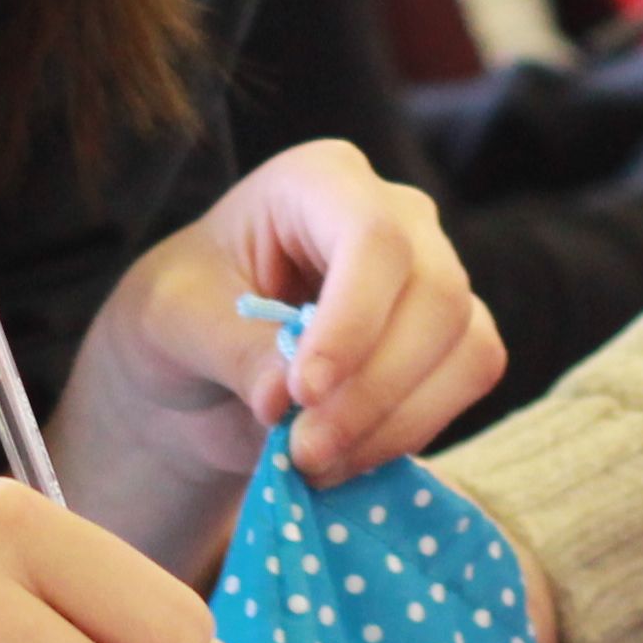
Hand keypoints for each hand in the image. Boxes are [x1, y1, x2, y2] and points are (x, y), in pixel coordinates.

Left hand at [62, 141, 502, 541]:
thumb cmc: (184, 313)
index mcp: (320, 180)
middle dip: (373, 389)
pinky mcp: (452, 336)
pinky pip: (469, 380)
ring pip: (465, 344)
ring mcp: (434, 273)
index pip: (373, 236)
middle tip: (303, 451)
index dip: (352, 320)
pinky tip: (346, 456)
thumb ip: (231, 348)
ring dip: (395, 422)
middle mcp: (397, 215)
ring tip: (313, 462)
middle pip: (436, 293)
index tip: (302, 393)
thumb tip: (285, 399)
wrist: (201, 367)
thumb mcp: (173, 320)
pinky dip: (412, 432)